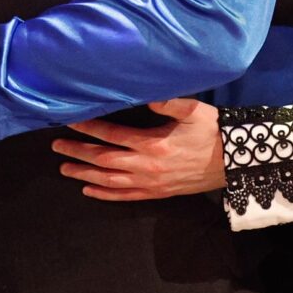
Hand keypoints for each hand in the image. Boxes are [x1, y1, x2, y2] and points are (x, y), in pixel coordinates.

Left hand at [51, 99, 226, 199]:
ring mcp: (151, 183)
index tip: (70, 121)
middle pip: (103, 160)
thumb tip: (146, 95)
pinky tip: (89, 190)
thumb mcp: (194, 110)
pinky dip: (105, 194)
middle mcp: (147, 166)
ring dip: (85, 174)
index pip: (112, 135)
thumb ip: (168, 102)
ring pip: (110, 181)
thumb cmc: (214, 132)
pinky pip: (126, 197)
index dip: (89, 128)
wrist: (235, 163)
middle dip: (78, 153)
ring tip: (64, 169)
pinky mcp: (158, 193)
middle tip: (56, 147)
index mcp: (153, 144)